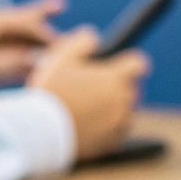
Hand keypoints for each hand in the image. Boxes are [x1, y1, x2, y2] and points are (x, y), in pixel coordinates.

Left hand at [0, 0, 65, 104]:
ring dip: (34, 45)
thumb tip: (36, 60)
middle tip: (65, 15)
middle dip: (40, 24)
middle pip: (16, 25)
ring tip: (58, 44)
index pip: (15, 21)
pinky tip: (35, 66)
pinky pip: (4, 60)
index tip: (62, 38)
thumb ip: (6, 64)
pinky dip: (21, 62)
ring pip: (12, 44)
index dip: (40, 25)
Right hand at [29, 28, 150, 161]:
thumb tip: (94, 36)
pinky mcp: (114, 143)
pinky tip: (88, 125)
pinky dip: (108, 128)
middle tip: (92, 88)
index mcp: (116, 78)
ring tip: (88, 108)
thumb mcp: (62, 57)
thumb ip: (82, 41)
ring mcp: (121, 124)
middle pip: (131, 88)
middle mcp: (124, 101)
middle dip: (117, 86)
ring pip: (125, 111)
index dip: (130, 62)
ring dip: (113, 108)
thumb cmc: (51, 92)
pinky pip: (117, 132)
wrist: (41, 133)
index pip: (139, 63)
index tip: (122, 64)